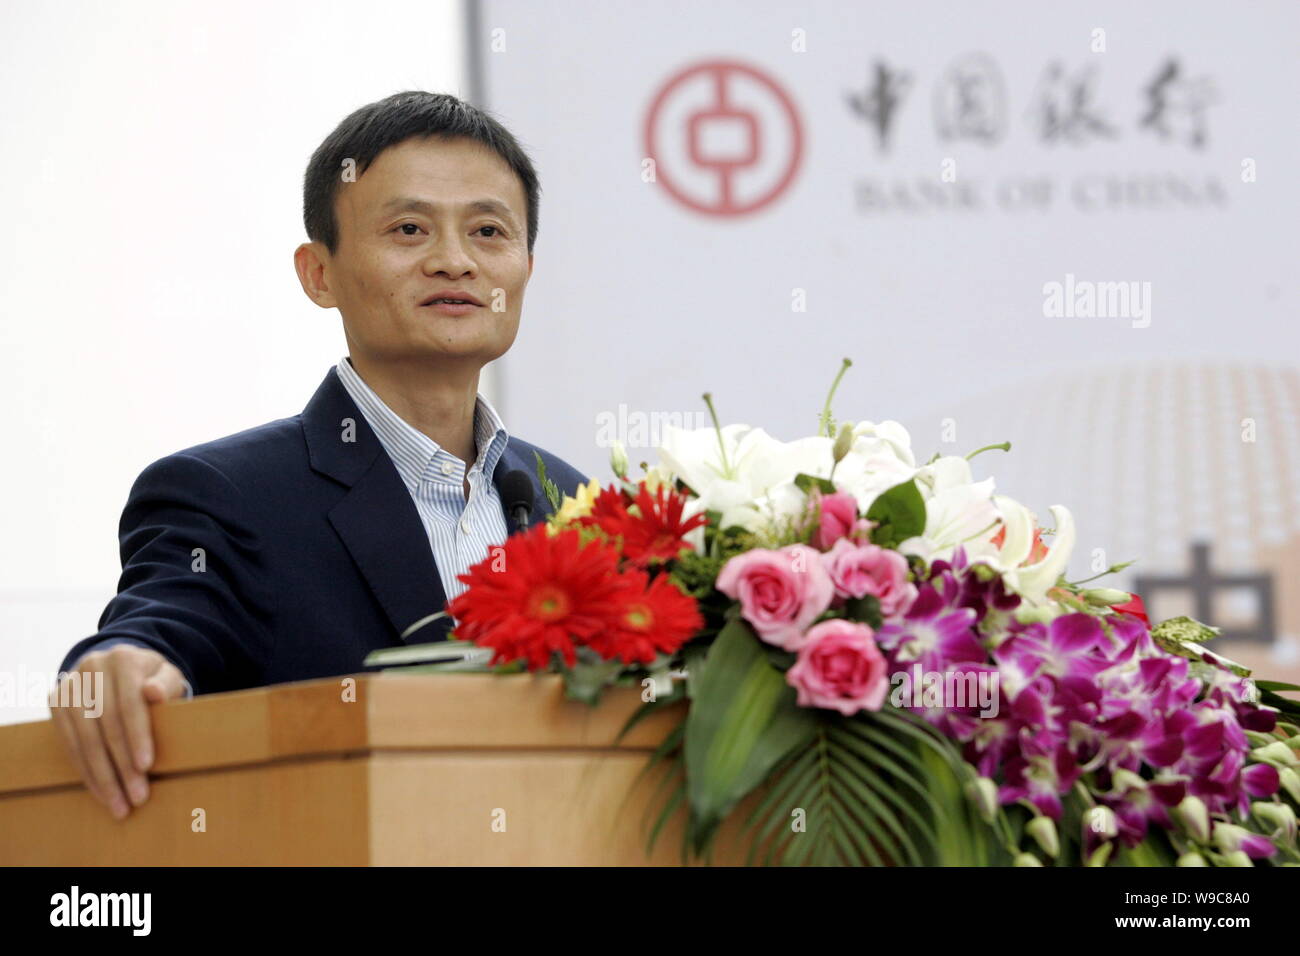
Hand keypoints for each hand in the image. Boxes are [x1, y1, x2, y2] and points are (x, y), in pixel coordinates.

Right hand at [49, 644, 187, 818]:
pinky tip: (101, 792)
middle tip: (137, 797)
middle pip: (105, 725)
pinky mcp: (56, 703)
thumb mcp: (167, 676)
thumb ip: (166, 684)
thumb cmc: (152, 679)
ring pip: (84, 739)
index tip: (147, 766)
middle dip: (122, 766)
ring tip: (119, 804)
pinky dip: (86, 772)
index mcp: (123, 658)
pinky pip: (69, 745)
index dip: (137, 736)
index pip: (129, 703)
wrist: (120, 669)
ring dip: (102, 777)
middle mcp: (92, 668)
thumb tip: (154, 692)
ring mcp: (70, 685)